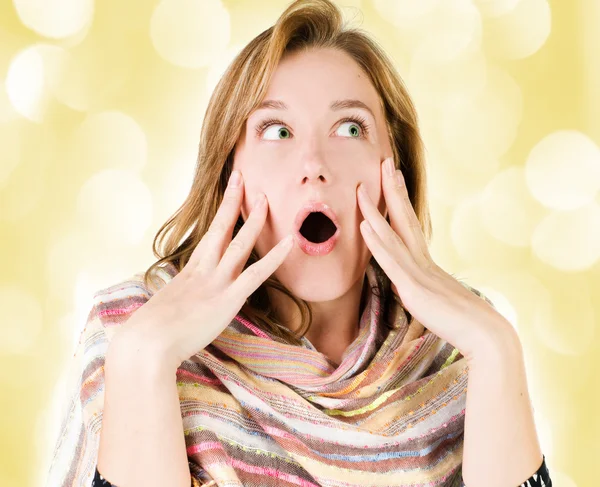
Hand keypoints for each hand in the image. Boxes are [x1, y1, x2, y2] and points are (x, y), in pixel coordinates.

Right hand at [114, 170, 294, 369]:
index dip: (220, 213)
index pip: (208, 235)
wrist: (146, 343)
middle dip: (232, 201)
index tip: (227, 193)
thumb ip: (180, 300)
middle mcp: (203, 270)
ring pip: (240, 244)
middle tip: (242, 178)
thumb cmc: (149, 333)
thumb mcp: (165, 308)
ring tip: (266, 199)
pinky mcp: (228, 299)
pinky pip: (256, 274)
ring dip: (254, 220)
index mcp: (189, 272)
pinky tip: (290, 242)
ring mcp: (216, 282)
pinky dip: (275, 257)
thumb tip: (181, 302)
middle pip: (220, 228)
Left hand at [356, 157, 517, 360]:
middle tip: (385, 162)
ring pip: (392, 235)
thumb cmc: (465, 323)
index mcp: (426, 264)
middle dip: (391, 190)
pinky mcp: (414, 289)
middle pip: (404, 218)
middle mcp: (422, 261)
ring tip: (362, 186)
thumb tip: (411, 286)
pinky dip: (377, 242)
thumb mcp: (438, 302)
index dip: (399, 200)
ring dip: (376, 209)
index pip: (410, 225)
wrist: (487, 337)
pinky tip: (365, 225)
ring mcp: (418, 272)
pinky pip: (391, 261)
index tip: (393, 177)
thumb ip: (423, 290)